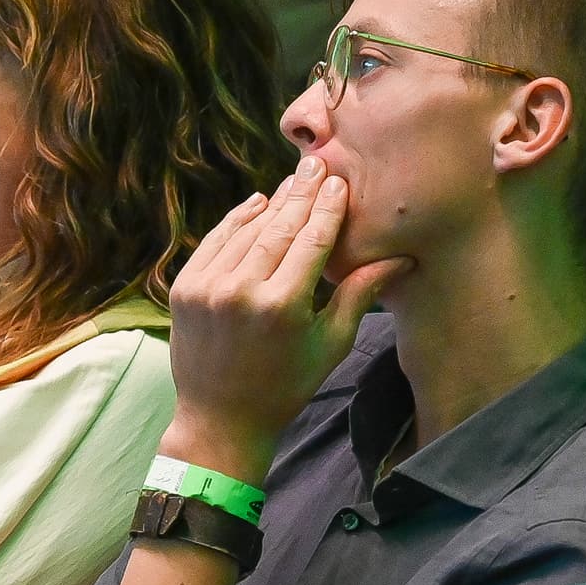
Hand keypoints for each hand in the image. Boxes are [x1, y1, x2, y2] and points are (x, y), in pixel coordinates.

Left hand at [160, 157, 411, 477]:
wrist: (220, 419)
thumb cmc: (284, 387)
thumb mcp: (329, 345)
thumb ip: (358, 295)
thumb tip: (401, 258)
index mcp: (282, 307)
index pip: (312, 241)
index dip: (328, 208)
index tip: (340, 183)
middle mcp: (241, 292)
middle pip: (279, 227)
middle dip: (301, 194)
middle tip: (317, 165)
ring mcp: (207, 288)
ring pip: (247, 231)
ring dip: (272, 204)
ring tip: (293, 181)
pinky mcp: (184, 289)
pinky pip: (215, 242)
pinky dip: (236, 221)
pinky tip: (257, 203)